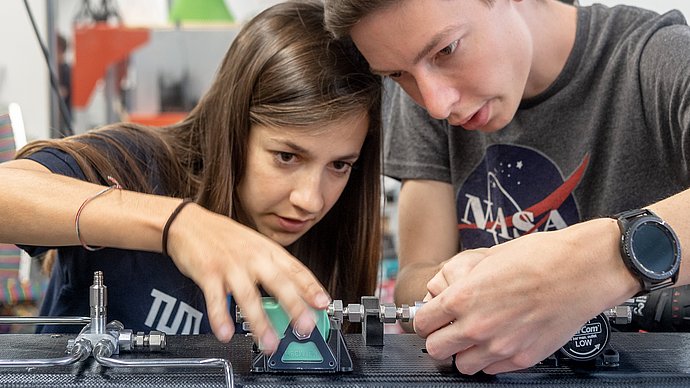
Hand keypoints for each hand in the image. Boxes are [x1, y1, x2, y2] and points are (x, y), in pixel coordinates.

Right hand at [165, 203, 330, 352]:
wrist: (187, 223)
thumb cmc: (223, 237)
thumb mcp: (254, 246)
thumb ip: (273, 268)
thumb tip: (294, 293)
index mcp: (267, 251)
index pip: (295, 269)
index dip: (311, 287)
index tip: (324, 304)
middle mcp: (252, 257)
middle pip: (278, 282)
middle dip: (294, 306)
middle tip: (305, 326)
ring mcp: (231, 265)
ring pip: (248, 296)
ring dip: (260, 322)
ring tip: (268, 343)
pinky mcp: (208, 273)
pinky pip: (216, 299)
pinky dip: (220, 318)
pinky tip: (225, 333)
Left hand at [414, 218, 638, 373]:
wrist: (581, 270)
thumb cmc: (539, 257)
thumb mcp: (487, 259)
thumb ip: (459, 282)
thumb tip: (443, 291)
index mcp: (462, 297)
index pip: (422, 323)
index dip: (426, 319)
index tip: (432, 317)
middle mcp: (477, 326)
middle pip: (436, 349)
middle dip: (440, 338)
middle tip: (450, 329)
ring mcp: (499, 346)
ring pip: (462, 365)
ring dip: (464, 352)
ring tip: (477, 337)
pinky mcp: (522, 358)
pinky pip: (492, 370)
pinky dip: (490, 359)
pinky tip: (500, 340)